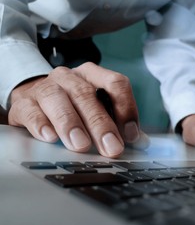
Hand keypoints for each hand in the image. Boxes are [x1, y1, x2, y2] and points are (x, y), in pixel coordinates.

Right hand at [8, 62, 148, 157]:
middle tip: (112, 148)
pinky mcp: (24, 103)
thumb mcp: (97, 109)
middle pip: (87, 95)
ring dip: (71, 124)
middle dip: (101, 124)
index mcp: (93, 76)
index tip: (132, 135)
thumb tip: (141, 142)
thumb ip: (119, 123)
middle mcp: (70, 77)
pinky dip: (41, 124)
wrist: (34, 98)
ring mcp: (45, 87)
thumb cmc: (73, 106)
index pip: (116, 84)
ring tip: (81, 145)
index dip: (127, 109)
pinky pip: (32, 111)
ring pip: (58, 100)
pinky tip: (50, 137)